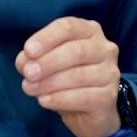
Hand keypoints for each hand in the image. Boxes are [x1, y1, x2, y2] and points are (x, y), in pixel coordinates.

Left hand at [15, 17, 122, 136]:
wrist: (86, 108)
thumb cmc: (64, 75)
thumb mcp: (44, 61)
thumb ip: (32, 58)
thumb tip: (25, 63)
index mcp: (88, 31)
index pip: (68, 27)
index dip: (46, 38)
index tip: (28, 51)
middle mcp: (104, 48)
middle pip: (75, 51)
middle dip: (47, 62)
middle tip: (28, 74)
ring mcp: (110, 72)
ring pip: (79, 75)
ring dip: (49, 83)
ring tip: (30, 89)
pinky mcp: (110, 96)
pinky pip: (83, 97)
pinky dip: (59, 99)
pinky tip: (44, 101)